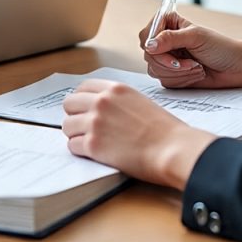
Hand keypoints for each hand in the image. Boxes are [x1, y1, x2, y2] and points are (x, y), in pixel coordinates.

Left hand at [62, 79, 215, 188]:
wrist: (174, 149)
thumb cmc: (165, 130)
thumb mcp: (140, 102)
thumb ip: (117, 101)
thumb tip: (101, 108)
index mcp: (115, 89)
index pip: (82, 87)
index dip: (81, 100)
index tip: (83, 109)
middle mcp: (102, 102)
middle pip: (69, 104)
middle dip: (75, 116)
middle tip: (85, 127)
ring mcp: (95, 123)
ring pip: (67, 126)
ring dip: (76, 135)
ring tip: (91, 142)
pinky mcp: (93, 145)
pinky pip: (72, 146)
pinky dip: (80, 151)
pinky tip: (94, 153)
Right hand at [140, 14, 241, 91]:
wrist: (236, 68)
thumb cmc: (221, 47)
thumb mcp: (196, 37)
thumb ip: (170, 38)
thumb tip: (149, 45)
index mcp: (168, 25)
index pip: (146, 34)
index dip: (154, 45)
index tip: (169, 51)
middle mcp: (164, 41)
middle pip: (149, 55)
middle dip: (170, 63)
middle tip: (190, 62)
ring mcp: (166, 59)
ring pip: (154, 70)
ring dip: (179, 72)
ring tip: (196, 67)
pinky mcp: (171, 75)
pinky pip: (164, 81)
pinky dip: (182, 80)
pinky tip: (195, 74)